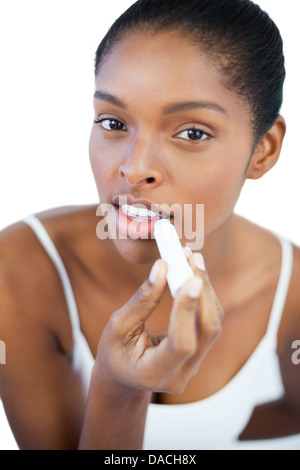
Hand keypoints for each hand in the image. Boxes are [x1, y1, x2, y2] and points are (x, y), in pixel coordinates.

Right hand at [95, 253, 223, 394]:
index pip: (182, 344)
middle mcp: (181, 374)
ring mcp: (193, 365)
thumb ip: (142, 301)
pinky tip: (193, 274)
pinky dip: (203, 296)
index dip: (187, 311)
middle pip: (207, 332)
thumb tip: (162, 267)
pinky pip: (209, 322)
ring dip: (205, 289)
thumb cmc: (115, 352)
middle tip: (192, 258)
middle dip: (203, 292)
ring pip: (213, 324)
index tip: (190, 279)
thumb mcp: (118, 327)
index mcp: (154, 373)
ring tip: (192, 258)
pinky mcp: (199, 352)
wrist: (124, 377)